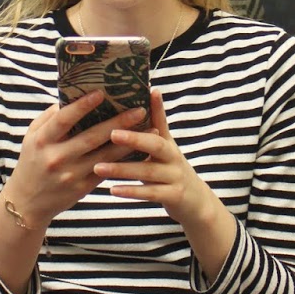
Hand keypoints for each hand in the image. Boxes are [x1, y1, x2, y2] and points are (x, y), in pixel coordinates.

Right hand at [7, 93, 148, 232]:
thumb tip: (71, 97)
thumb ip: (49, 118)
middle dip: (118, 123)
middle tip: (139, 110)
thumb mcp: (31, 137)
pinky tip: (140, 150)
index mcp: (42, 141)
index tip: (101, 92)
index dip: (82, 106)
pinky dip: (124, 160)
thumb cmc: (31, 162)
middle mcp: (57, 157)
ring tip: (151, 129)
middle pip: (92, 137)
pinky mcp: (82, 188)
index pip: (64, 119)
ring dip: (130, 142)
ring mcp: (71, 175)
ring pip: (105, 156)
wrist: (27, 202)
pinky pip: (107, 171)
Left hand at [93, 88, 215, 230]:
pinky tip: (113, 190)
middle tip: (112, 133)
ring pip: (148, 171)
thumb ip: (151, 129)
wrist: (195, 202)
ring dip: (123, 169)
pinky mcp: (174, 196)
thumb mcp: (163, 149)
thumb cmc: (170, 170)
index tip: (150, 91)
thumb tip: (143, 99)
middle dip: (134, 139)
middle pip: (156, 145)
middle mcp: (174, 157)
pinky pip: (150, 193)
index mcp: (168, 143)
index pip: (161, 122)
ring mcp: (175, 177)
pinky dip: (132, 192)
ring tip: (99, 167)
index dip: (157, 107)